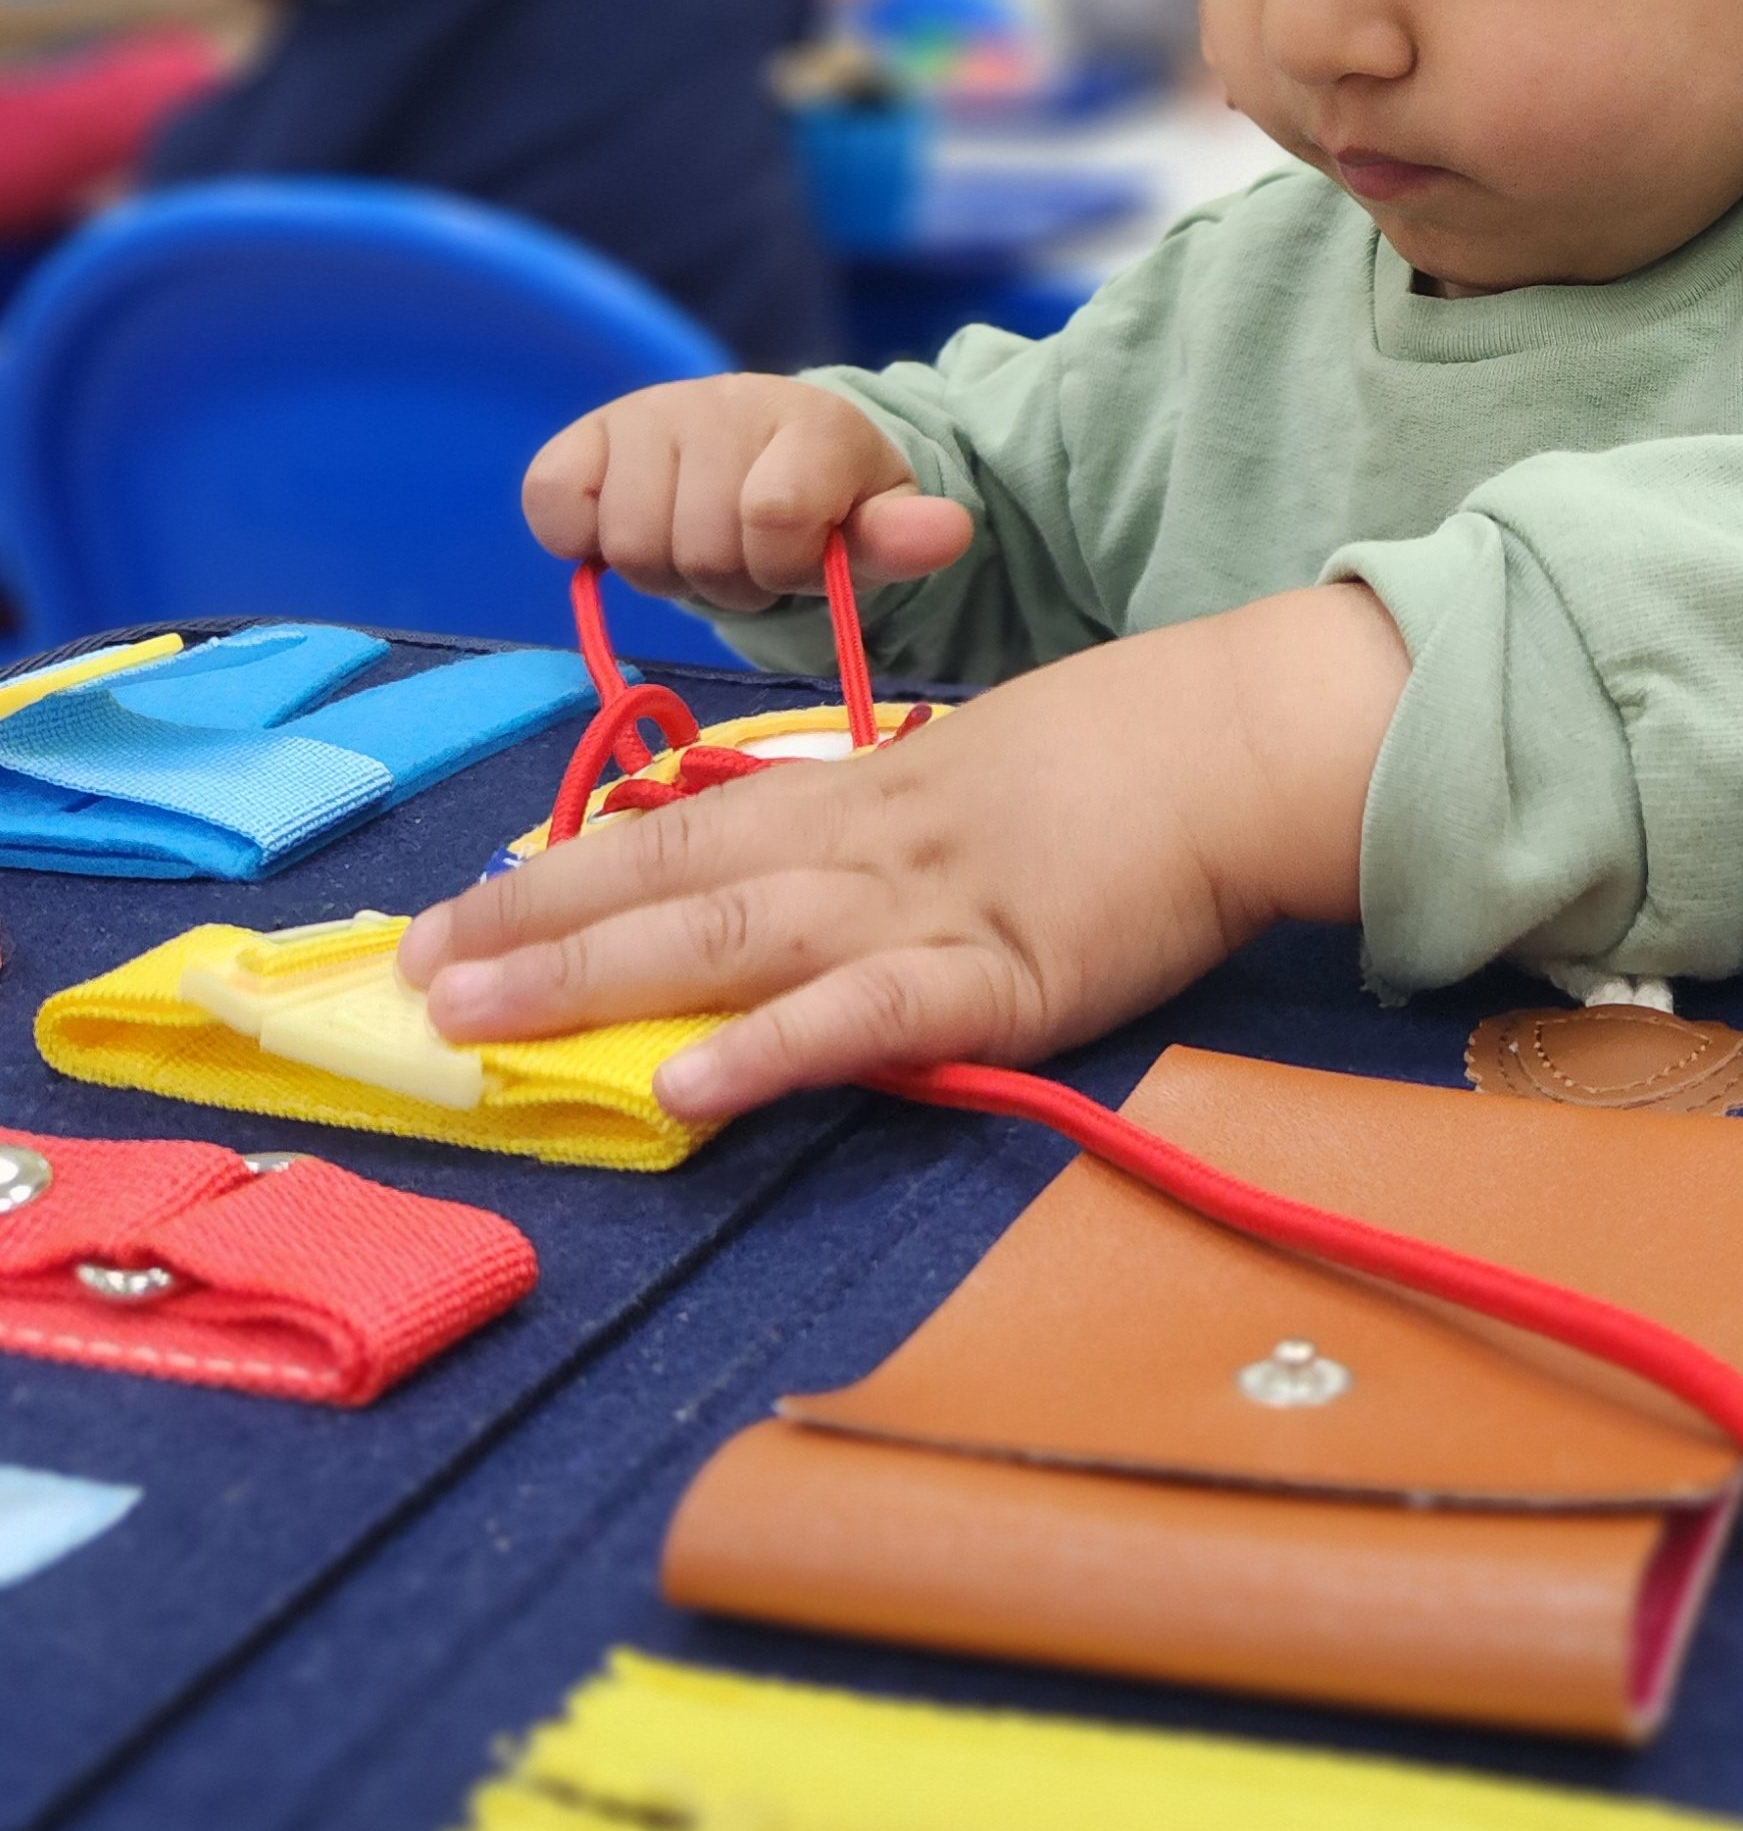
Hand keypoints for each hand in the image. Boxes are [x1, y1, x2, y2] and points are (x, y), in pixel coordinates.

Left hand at [397, 584, 1410, 1115]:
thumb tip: (790, 880)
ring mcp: (924, 908)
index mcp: (860, 798)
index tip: (455, 912)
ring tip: (486, 1022)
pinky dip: (776, 1051)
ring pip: (732, 940)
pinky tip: (694, 1089)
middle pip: (671, 883)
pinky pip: (869, 1019)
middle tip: (414, 979)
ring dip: (595, 979)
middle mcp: (864, 844)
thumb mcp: (976, 776)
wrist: (1240, 740)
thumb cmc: (1123, 762)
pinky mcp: (999, 976)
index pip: (680, 833)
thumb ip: (884, 832)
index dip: (560, 872)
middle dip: (531, 931)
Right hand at [523, 376, 974, 612]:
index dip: (784, 565)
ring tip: (696, 542)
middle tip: (746, 560)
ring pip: (629, 541)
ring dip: (664, 567)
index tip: (799, 560)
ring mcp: (648, 412)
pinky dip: (579, 535)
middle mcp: (725, 402)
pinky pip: (551, 500)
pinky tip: (624, 525)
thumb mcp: (872, 527)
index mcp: (809, 422)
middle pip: (697, 545)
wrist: (766, 454)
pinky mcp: (582, 435)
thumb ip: (902, 537)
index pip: (776, 515)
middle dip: (728, 578)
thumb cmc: (825, 504)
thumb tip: (948, 532)